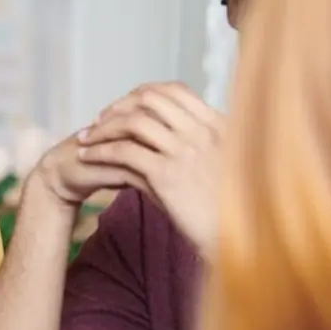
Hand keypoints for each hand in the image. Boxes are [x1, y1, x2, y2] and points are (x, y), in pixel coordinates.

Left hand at [77, 82, 223, 254]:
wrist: (244, 238)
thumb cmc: (232, 208)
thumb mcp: (221, 167)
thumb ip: (196, 148)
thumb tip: (164, 140)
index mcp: (219, 125)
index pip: (175, 91)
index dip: (142, 94)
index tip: (124, 108)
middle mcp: (203, 131)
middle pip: (150, 99)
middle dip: (119, 106)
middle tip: (99, 121)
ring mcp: (185, 151)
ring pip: (133, 121)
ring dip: (103, 127)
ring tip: (85, 138)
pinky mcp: (167, 174)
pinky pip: (124, 151)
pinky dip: (100, 151)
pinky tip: (86, 157)